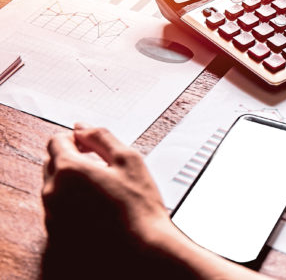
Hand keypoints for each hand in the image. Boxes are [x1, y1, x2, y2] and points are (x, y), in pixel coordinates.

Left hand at [42, 124, 173, 278]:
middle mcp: (53, 192)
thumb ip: (101, 137)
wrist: (142, 248)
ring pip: (56, 186)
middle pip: (52, 162)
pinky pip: (60, 208)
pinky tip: (99, 207)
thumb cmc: (139, 207)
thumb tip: (83, 127)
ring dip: (73, 181)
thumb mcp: (128, 160)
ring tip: (103, 188)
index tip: (90, 144)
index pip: (57, 140)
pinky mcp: (58, 233)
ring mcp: (53, 215)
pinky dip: (74, 203)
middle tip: (100, 165)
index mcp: (68, 170)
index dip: (75, 138)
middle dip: (72, 158)